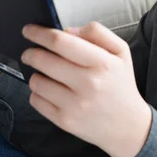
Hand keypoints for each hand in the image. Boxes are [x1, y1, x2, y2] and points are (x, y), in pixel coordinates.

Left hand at [21, 22, 152, 156]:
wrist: (127, 126)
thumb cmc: (120, 85)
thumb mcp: (121, 52)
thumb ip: (97, 33)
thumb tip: (67, 31)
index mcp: (102, 63)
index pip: (61, 42)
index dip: (39, 33)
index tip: (29, 30)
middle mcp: (88, 84)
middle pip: (42, 60)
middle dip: (30, 53)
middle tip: (29, 53)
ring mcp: (75, 104)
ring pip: (36, 81)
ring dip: (36, 74)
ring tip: (46, 75)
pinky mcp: (65, 121)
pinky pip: (36, 101)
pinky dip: (38, 93)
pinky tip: (50, 92)